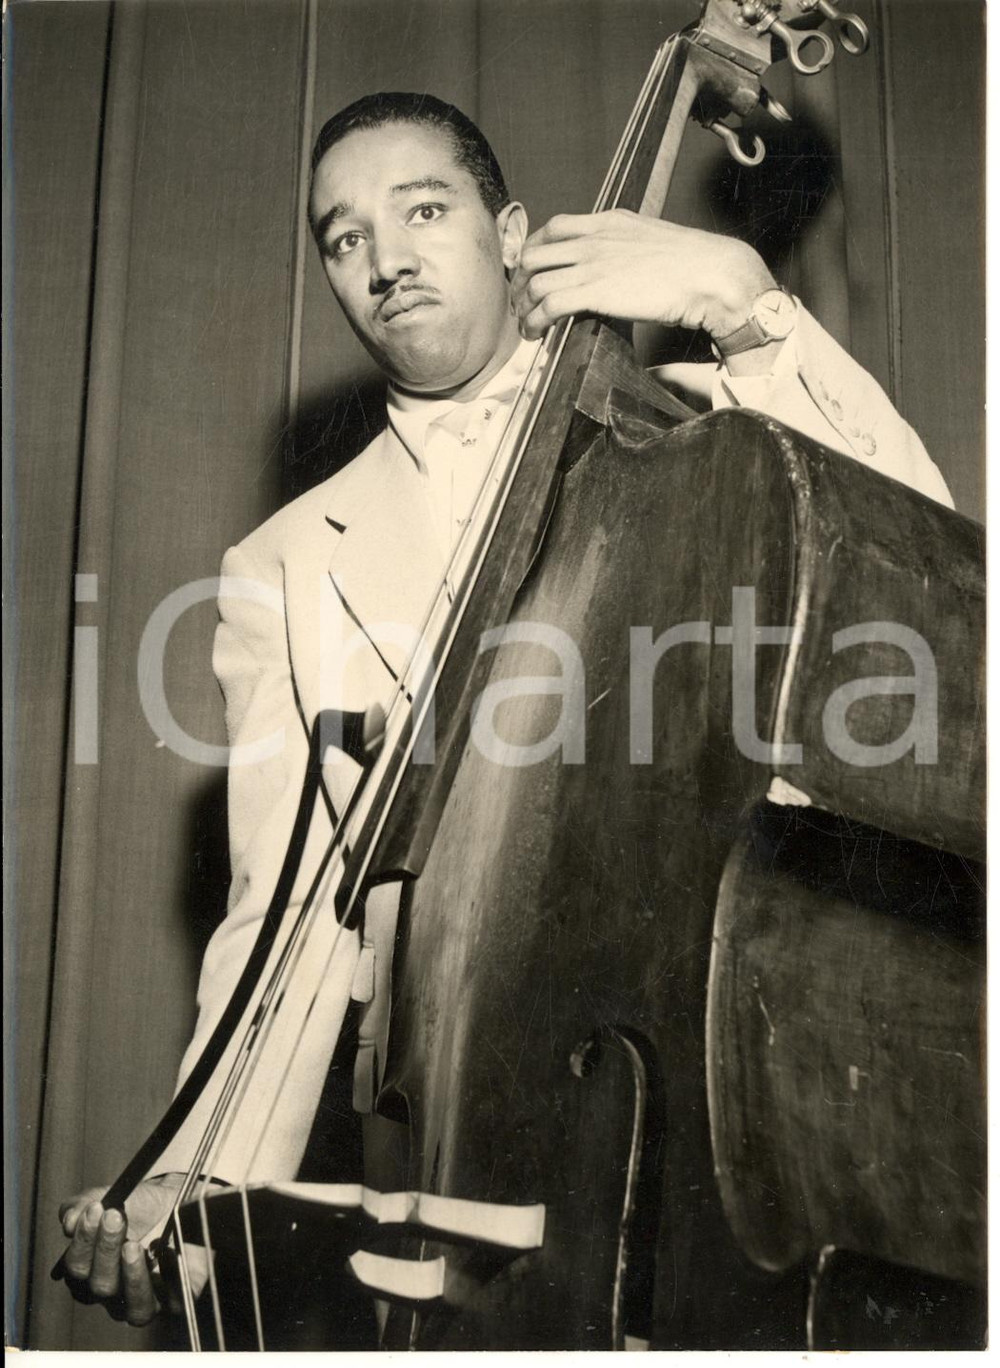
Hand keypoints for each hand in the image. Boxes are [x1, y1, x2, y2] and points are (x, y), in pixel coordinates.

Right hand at [59, 1175, 207, 1325]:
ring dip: (132, 1276)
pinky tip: (167, 1251)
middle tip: (115, 1216)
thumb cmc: (136, 1207)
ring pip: (135, 1309)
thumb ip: (83, 1206)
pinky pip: (173, 1300)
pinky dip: (170, 1277)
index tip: (95, 1208)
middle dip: (106, 1249)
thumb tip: (69, 1221)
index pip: (77, 1269)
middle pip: (101, 1286)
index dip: (84, 1240)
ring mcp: (144, 1302)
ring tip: (133, 1246)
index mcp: (89, 1274)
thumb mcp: (108, 1197)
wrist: (174, 1204)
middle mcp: (114, 1296)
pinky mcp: (176, 1299)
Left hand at [511, 209, 775, 342]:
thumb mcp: (651, 240)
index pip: (554, 227)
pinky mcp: (595, 291)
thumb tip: (618, 267)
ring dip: (524, 307)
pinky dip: (536, 320)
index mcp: (608, 221)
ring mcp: (592, 263)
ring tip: (526, 325)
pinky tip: (536, 333)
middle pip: (535, 253)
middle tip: (521, 303)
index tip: (532, 272)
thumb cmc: (691, 264)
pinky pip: (549, 304)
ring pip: (535, 280)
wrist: (711, 274)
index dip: (535, 250)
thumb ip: (626, 247)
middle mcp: (594, 238)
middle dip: (520, 281)